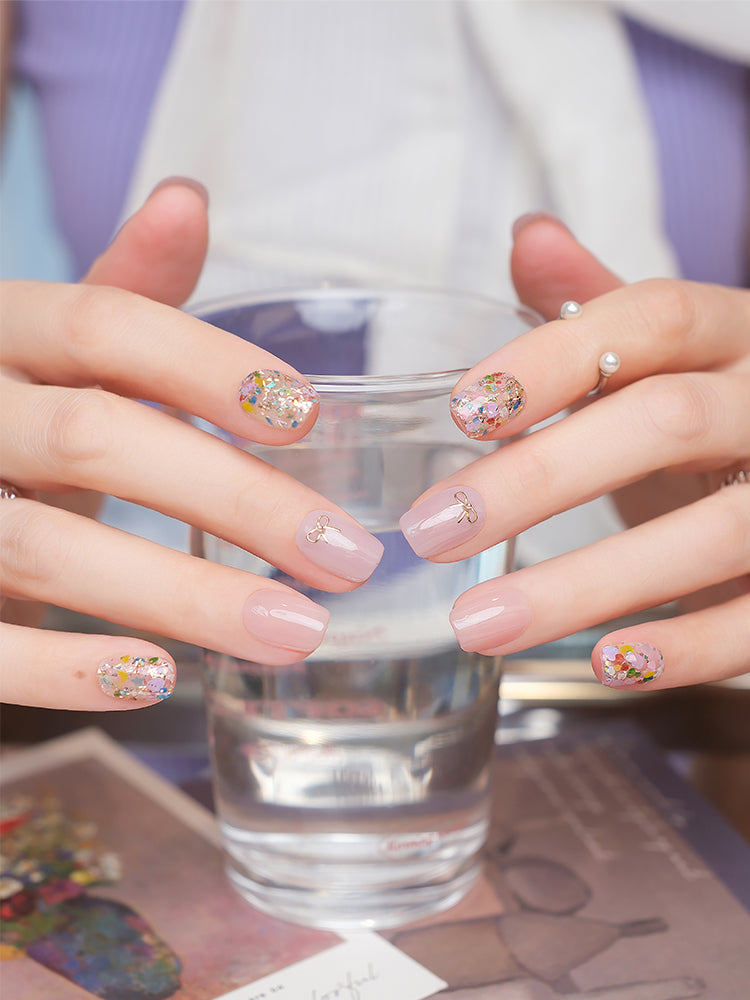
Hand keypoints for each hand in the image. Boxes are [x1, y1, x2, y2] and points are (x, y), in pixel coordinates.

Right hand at [0, 180, 382, 709]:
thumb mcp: (47, 354)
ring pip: (45, 549)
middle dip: (235, 499)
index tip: (310, 416)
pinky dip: (68, 671)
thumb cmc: (5, 417)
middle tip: (345, 558)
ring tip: (295, 633)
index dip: (207, 365)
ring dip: (182, 597)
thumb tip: (188, 199)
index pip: (104, 320)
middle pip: (97, 439)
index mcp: (1, 331)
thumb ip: (119, 293)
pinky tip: (163, 680)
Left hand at [401, 214, 749, 688]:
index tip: (460, 409)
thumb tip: (530, 234)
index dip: (552, 357)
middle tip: (432, 531)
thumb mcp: (669, 369)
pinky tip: (600, 663)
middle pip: (663, 423)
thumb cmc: (719, 432)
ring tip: (478, 623)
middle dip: (538, 479)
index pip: (653, 316)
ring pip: (713, 533)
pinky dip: (684, 648)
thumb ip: (601, 310)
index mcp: (737, 336)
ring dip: (584, 583)